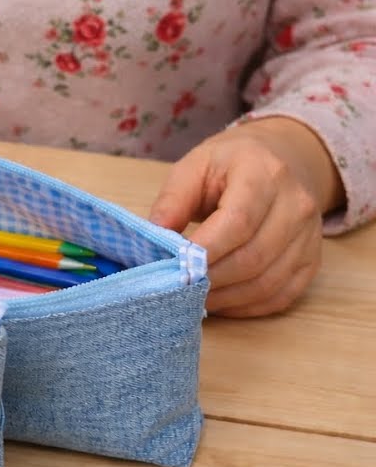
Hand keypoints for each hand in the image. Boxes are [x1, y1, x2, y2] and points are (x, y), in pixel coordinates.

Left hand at [148, 117, 343, 316]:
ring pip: (268, 282)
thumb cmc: (228, 165)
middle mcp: (296, 204)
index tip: (173, 267)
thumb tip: (153, 239)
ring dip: (226, 297)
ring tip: (193, 298)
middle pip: (253, 257)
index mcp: (264, 174)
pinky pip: (282, 295)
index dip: (205, 251)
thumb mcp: (193, 167)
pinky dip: (247, 306)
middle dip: (210, 279)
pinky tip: (221, 301)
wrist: (279, 159)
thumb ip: (173, 201)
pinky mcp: (312, 259)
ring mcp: (310, 235)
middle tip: (178, 288)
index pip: (238, 222)